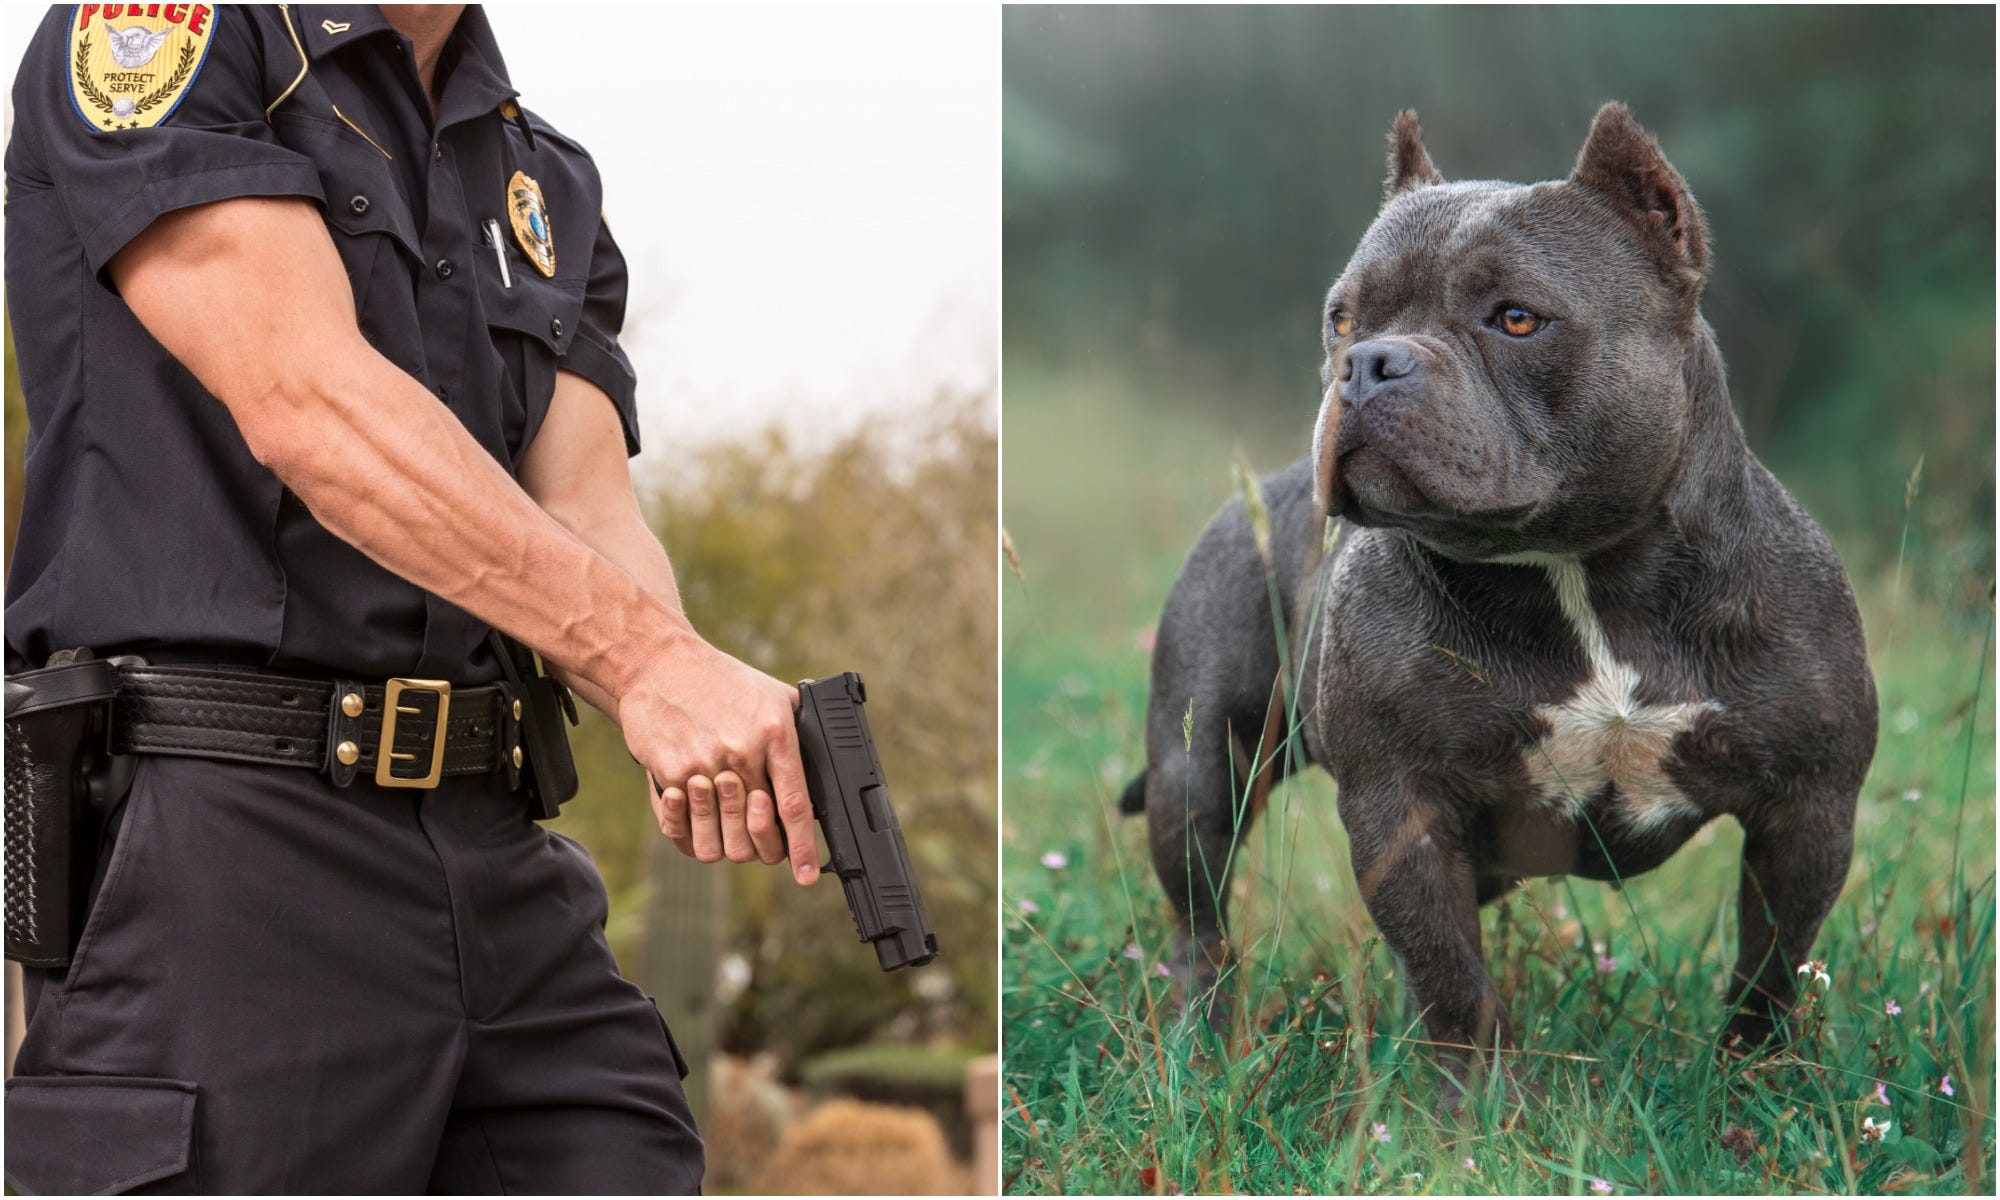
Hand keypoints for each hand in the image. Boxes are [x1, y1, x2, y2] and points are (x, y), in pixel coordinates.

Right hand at [618, 635, 819, 884]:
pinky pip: (683, 829)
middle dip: (762, 846)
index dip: (802, 848)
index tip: (806, 875)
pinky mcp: (669, 773)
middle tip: (760, 839)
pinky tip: (695, 818)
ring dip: (725, 841)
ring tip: (725, 823)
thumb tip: (822, 779)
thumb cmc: (721, 681)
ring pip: (719, 841)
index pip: (795, 806)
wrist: (658, 663)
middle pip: (756, 834)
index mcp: (775, 734)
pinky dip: (690, 832)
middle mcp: (742, 753)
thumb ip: (799, 736)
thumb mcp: (775, 696)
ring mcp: (703, 766)